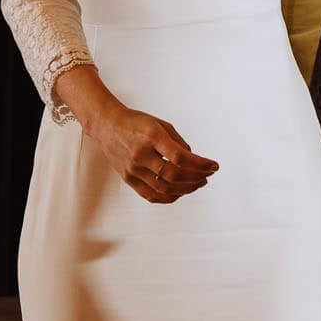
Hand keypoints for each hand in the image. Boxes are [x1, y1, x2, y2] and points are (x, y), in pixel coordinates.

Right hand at [85, 102, 219, 203]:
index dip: (200, 164)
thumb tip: (193, 160)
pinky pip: (151, 195)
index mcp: (151, 137)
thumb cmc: (135, 123)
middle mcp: (141, 154)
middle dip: (196, 178)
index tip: (213, 166)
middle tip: (208, 175)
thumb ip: (178, 142)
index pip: (180, 157)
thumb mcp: (161, 124)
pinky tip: (180, 192)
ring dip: (186, 189)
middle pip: (173, 175)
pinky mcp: (128, 179)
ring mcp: (133, 169)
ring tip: (198, 183)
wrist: (107, 126)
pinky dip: (168, 197)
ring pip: (164, 188)